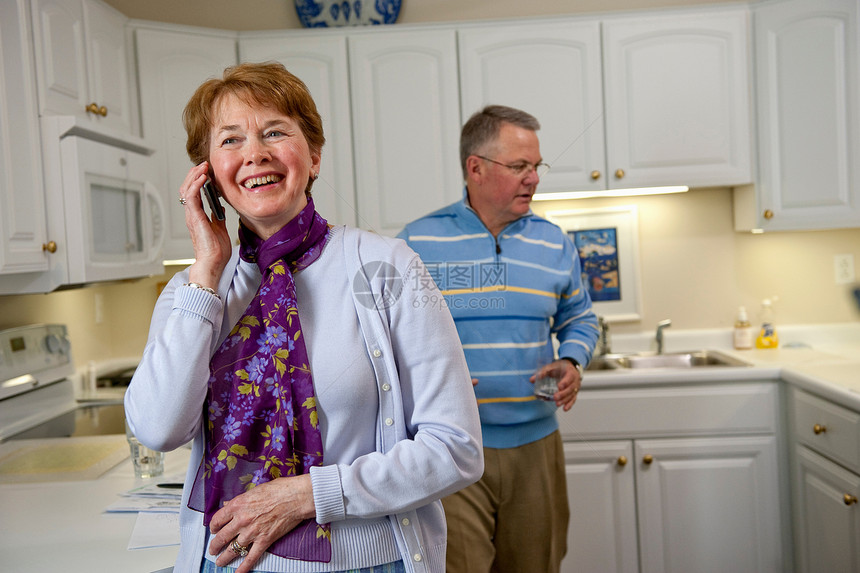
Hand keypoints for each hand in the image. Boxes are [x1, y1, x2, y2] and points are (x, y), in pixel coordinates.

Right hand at [179, 162, 231, 288]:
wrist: (213, 262)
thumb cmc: (216, 251)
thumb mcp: (219, 229)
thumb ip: (217, 218)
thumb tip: (219, 209)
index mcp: (197, 216)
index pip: (193, 193)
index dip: (198, 180)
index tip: (207, 172)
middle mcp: (192, 214)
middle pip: (187, 188)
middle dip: (194, 174)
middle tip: (203, 165)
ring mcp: (192, 215)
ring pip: (186, 189)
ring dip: (194, 176)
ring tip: (202, 167)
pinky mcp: (195, 217)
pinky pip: (191, 197)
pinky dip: (196, 185)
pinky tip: (203, 178)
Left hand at [208, 474, 315, 572]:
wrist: (296, 497)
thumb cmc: (278, 490)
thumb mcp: (254, 490)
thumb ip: (239, 500)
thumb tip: (229, 504)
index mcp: (238, 505)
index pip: (218, 519)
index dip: (213, 526)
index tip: (214, 529)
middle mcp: (242, 520)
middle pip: (221, 537)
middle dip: (215, 546)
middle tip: (213, 549)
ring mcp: (252, 532)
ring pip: (233, 549)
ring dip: (224, 558)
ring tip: (220, 562)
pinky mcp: (264, 541)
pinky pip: (251, 557)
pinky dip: (243, 567)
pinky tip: (237, 572)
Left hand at [530, 359, 581, 411]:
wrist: (569, 368)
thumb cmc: (560, 367)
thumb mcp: (552, 367)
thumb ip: (543, 372)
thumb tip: (532, 380)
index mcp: (570, 372)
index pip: (569, 377)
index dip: (565, 382)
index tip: (559, 387)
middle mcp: (575, 380)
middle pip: (571, 388)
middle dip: (563, 394)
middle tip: (555, 397)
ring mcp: (576, 387)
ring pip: (572, 395)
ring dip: (565, 400)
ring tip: (557, 404)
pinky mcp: (574, 393)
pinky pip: (573, 399)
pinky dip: (569, 404)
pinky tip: (564, 409)